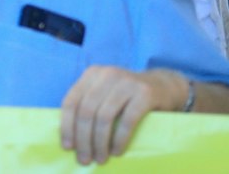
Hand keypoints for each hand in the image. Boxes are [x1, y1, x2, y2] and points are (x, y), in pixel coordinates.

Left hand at [59, 67, 185, 165]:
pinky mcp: (144, 94)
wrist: (165, 87)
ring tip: (100, 158)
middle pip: (86, 111)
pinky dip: (120, 139)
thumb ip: (89, 105)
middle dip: (83, 138)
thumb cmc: (129, 96)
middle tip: (84, 159)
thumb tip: (70, 136)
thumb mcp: (106, 93)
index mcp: (91, 74)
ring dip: (100, 142)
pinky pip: (127, 121)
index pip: (71, 101)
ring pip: (104, 117)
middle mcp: (106, 75)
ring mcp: (126, 83)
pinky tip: (117, 152)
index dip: (67, 126)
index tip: (67, 147)